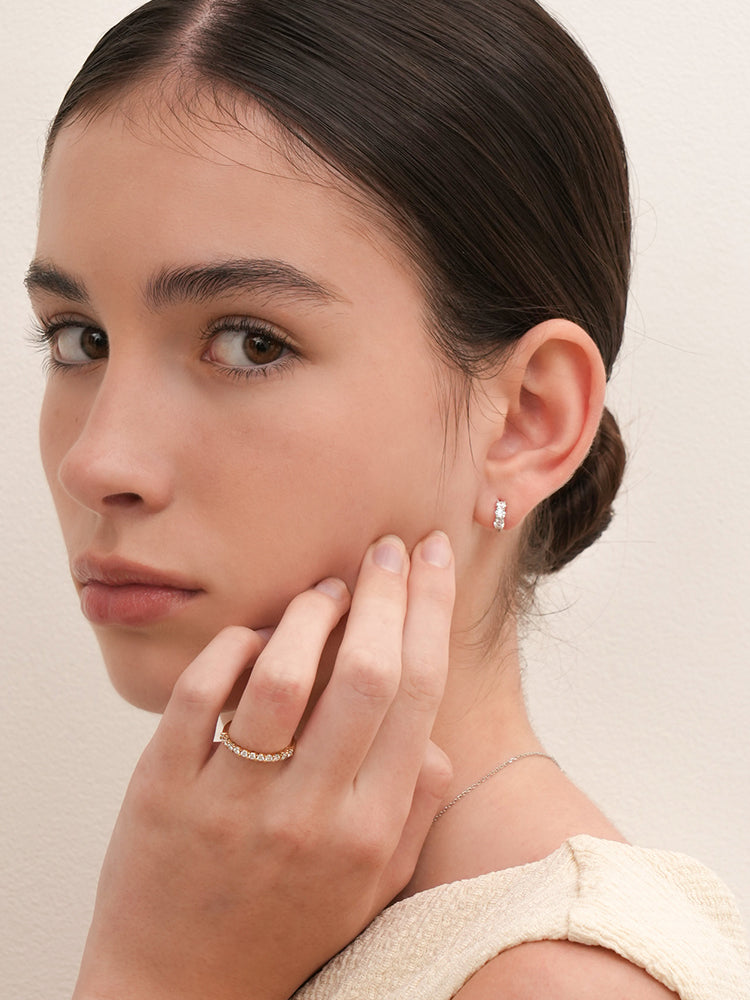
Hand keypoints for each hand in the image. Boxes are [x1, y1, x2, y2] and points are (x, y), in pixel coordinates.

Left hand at [73, 531, 454, 999]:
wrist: (184, 991)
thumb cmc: (287, 928)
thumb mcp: (374, 886)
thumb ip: (416, 811)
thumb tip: (436, 734)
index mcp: (371, 830)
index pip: (416, 694)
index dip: (430, 610)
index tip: (433, 557)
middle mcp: (310, 814)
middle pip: (364, 673)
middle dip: (385, 592)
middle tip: (388, 547)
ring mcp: (233, 802)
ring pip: (282, 675)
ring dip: (310, 611)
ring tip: (324, 589)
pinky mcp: (163, 792)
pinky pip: (200, 696)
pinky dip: (230, 648)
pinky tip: (252, 635)